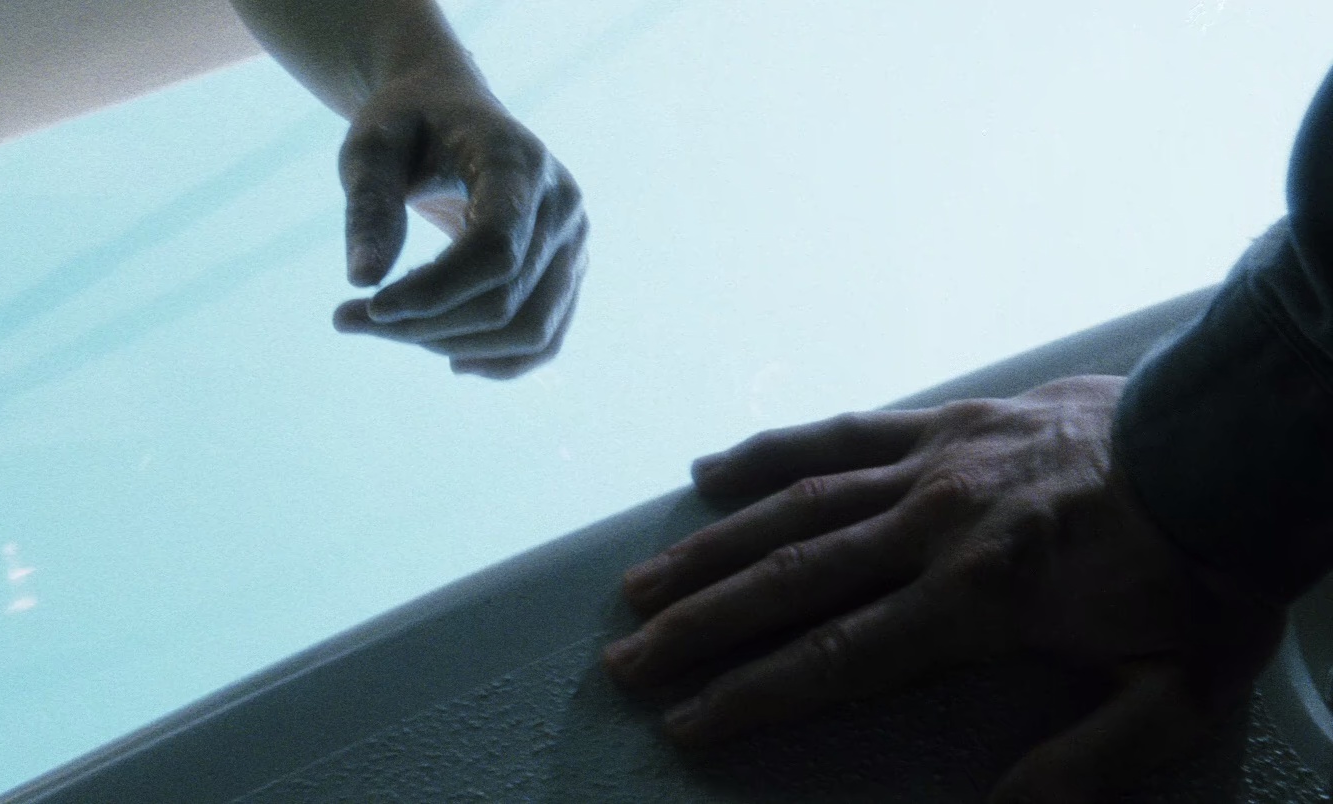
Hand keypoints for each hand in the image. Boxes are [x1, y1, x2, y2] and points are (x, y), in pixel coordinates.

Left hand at [330, 69, 586, 379]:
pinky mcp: (567, 272)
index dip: (434, 291)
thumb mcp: (371, 147)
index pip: (494, 250)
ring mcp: (572, 243)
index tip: (368, 306)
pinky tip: (448, 359)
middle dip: (425, 325)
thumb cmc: (405, 125)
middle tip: (347, 317)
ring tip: (388, 328)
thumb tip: (363, 280)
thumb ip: (368, 205)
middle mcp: (561, 206)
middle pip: (506, 300)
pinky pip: (545, 339)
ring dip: (451, 346)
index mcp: (520, 163)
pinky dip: (498, 362)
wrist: (448, 110)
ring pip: (529, 330)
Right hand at [601, 376, 1287, 802]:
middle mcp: (934, 527)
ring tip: (639, 584)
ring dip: (711, 549)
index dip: (756, 693)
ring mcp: (933, 465)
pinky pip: (842, 431)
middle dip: (700, 627)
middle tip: (628, 659)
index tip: (688, 722)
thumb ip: (1085, 764)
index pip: (840, 655)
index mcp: (980, 597)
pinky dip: (771, 451)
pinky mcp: (948, 419)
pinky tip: (709, 470)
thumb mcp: (1171, 693)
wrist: (1237, 444)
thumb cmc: (1204, 576)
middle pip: (792, 581)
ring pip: (795, 507)